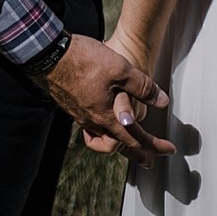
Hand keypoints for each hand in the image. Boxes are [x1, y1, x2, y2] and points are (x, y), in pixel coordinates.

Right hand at [33, 33, 174, 166]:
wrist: (47, 54)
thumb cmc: (82, 60)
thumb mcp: (120, 68)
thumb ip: (142, 86)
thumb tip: (162, 102)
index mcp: (106, 116)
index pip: (136, 139)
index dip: (155, 145)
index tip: (169, 150)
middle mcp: (92, 121)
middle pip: (118, 147)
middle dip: (137, 154)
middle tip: (150, 160)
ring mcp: (79, 115)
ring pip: (101, 139)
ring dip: (117, 144)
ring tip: (126, 143)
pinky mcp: (71, 106)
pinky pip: (90, 128)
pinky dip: (102, 130)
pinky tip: (104, 118)